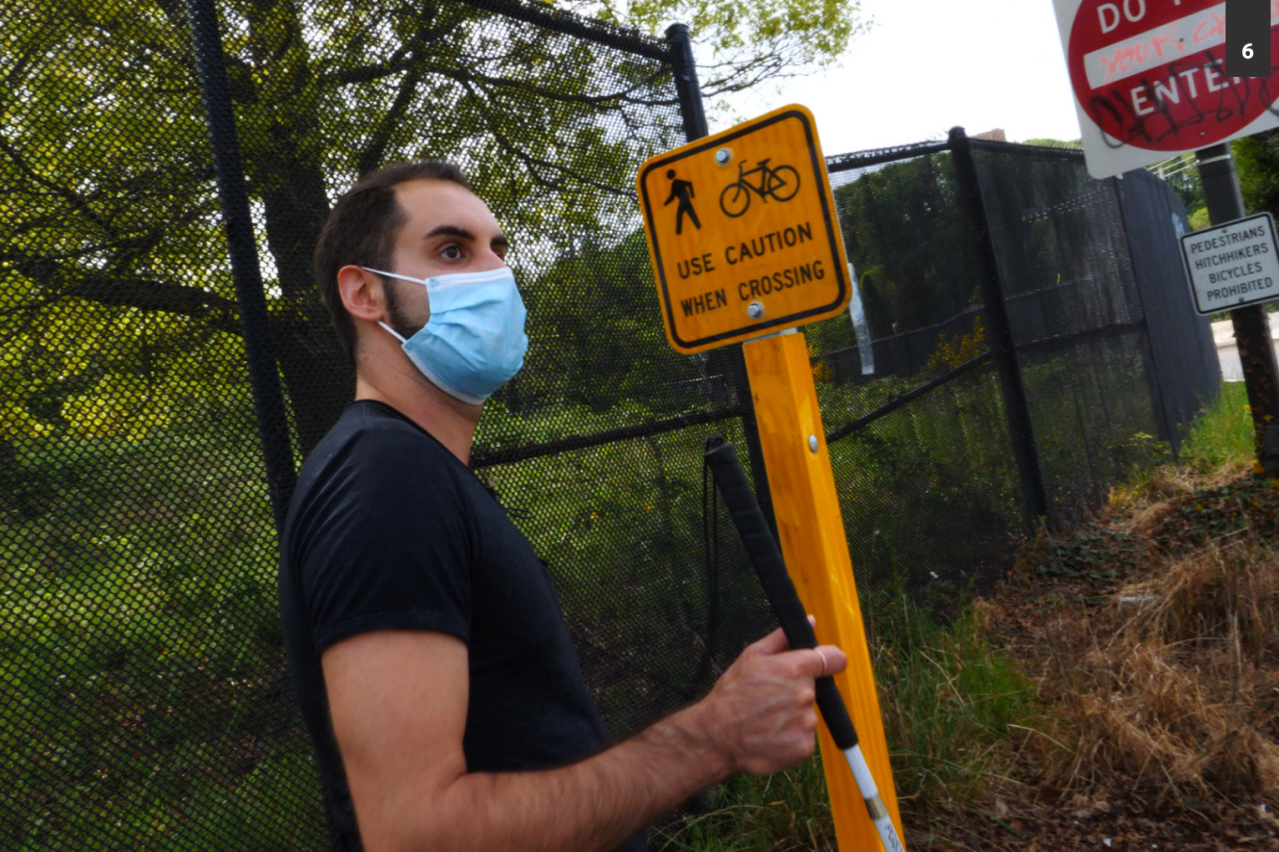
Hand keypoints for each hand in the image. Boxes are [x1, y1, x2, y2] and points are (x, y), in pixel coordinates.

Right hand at [695, 618, 847, 775]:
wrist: (716, 736)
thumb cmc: (731, 694)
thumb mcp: (751, 656)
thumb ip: (783, 638)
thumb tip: (811, 622)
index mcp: (795, 668)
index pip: (833, 659)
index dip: (828, 661)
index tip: (824, 665)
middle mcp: (805, 695)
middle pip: (814, 690)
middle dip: (797, 692)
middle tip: (771, 699)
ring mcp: (806, 724)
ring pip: (807, 716)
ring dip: (793, 718)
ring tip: (767, 719)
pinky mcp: (804, 747)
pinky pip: (804, 738)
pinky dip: (791, 738)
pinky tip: (771, 735)